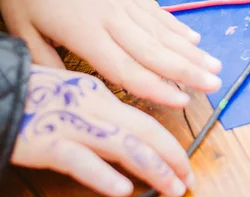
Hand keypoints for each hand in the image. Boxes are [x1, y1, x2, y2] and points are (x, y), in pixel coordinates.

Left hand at [0, 0, 221, 107]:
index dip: (156, 86)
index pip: (125, 67)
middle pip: (154, 51)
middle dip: (188, 70)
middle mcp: (112, 18)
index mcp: (85, 31)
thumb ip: (44, 61)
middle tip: (215, 84)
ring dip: (191, 51)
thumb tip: (68, 90)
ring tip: (215, 66)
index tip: (182, 100)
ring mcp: (124, 3)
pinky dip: (177, 27)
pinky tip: (195, 40)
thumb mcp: (21, 28)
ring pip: (162, 32)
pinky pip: (157, 13)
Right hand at [12, 65, 193, 196]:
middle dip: (172, 156)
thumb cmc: (31, 96)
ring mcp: (71, 123)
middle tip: (188, 179)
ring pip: (123, 145)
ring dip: (153, 168)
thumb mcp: (73, 98)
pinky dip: (103, 175)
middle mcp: (92, 106)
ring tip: (171, 187)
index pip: (145, 120)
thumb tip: (128, 141)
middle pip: (144, 131)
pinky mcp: (46, 142)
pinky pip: (79, 160)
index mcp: (99, 94)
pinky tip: (122, 190)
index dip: (169, 144)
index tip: (183, 163)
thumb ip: (100, 116)